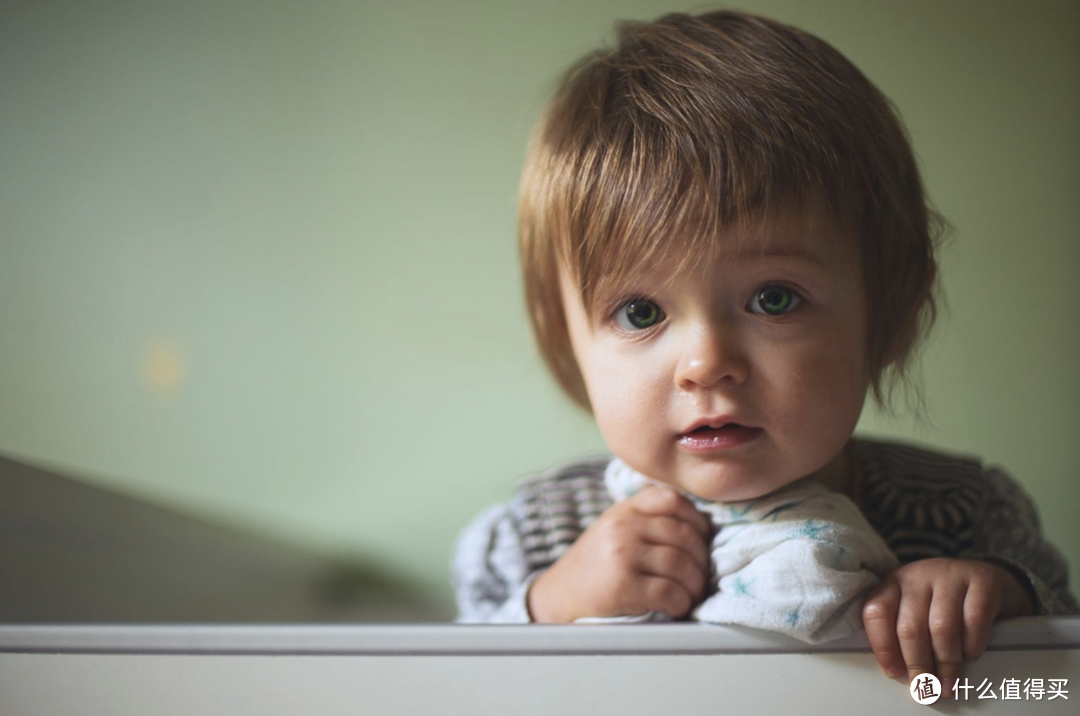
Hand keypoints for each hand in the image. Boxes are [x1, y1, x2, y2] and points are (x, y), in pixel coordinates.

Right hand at [527, 485, 711, 622]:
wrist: (557, 598)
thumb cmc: (592, 568)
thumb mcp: (612, 529)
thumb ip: (645, 520)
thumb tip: (699, 527)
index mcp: (623, 510)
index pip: (671, 500)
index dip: (697, 521)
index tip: (702, 540)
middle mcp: (623, 527)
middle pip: (684, 535)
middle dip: (701, 560)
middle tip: (701, 576)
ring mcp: (622, 555)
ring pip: (681, 564)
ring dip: (694, 585)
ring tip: (691, 595)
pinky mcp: (624, 586)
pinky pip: (670, 591)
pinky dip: (681, 602)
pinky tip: (676, 607)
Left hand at [862, 558, 1033, 694]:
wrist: (990, 580)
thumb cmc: (948, 603)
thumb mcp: (919, 609)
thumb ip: (904, 633)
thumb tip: (901, 673)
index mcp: (895, 583)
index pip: (876, 612)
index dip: (883, 646)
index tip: (894, 673)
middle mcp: (918, 575)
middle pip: (910, 626)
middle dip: (918, 664)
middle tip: (925, 688)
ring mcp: (950, 575)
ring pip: (941, 627)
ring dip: (945, 662)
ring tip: (947, 684)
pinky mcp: (982, 580)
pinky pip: (974, 620)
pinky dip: (971, 644)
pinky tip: (971, 656)